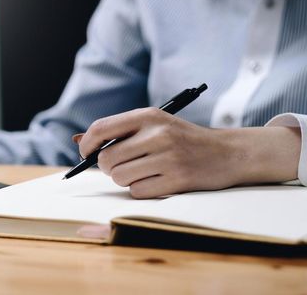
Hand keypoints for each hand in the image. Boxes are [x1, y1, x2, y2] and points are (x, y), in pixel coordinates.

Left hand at [77, 108, 300, 198]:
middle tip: (123, 164)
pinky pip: (138, 191)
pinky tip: (158, 181)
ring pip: (119, 177)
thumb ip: (118, 131)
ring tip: (144, 171)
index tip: (85, 153)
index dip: (86, 144)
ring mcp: (168, 157)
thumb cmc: (182, 139)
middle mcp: (157, 134)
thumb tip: (78, 140)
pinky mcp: (178, 179)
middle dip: (108, 167)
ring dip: (126, 179)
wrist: (228, 152)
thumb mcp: (154, 125)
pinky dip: (142, 190)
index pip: (100, 129)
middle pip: (106, 159)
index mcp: (148, 115)